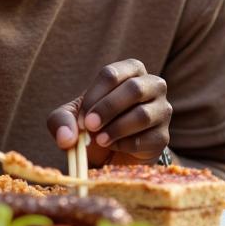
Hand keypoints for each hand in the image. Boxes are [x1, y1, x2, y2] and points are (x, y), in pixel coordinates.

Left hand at [48, 59, 170, 164]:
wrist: (111, 155)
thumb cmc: (93, 125)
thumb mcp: (71, 120)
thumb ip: (61, 121)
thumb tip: (66, 137)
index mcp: (130, 71)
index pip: (112, 74)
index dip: (94, 96)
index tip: (81, 118)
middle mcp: (152, 85)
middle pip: (133, 88)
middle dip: (107, 108)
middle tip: (90, 126)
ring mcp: (162, 110)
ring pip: (143, 115)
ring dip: (116, 128)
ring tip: (100, 140)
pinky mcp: (163, 136)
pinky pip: (147, 139)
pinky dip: (126, 145)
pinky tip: (115, 147)